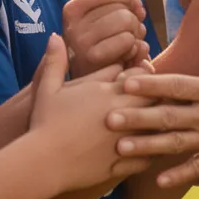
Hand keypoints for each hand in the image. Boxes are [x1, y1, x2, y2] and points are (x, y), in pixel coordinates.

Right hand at [29, 35, 152, 189]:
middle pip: (155, 98)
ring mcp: (125, 138)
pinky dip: (150, 153)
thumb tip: (54, 36)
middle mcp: (121, 112)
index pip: (140, 75)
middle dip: (156, 98)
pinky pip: (148, 157)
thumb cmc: (44, 123)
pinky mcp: (123, 162)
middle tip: (154, 100)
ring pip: (156, 127)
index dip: (143, 75)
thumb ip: (55, 61)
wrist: (42, 162)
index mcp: (107, 91)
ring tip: (155, 125)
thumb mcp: (48, 88)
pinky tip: (147, 151)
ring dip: (157, 124)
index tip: (139, 80)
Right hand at [62, 0, 148, 77]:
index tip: (131, 4)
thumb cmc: (99, 46)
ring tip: (131, 41)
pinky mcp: (95, 59)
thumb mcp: (97, 18)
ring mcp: (81, 43)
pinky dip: (136, 47)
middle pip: (121, 8)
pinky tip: (130, 54)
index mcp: (71, 10)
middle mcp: (73, 26)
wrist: (88, 84)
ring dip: (137, 32)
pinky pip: (128, 40)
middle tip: (131, 30)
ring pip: (127, 21)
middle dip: (134, 17)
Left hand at [106, 14, 198, 187]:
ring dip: (146, 147)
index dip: (150, 84)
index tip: (125, 81)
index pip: (176, 86)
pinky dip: (176, 175)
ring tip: (121, 149)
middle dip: (136, 118)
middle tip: (108, 119)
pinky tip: (156, 178)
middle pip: (166, 117)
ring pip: (173, 144)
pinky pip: (194, 170)